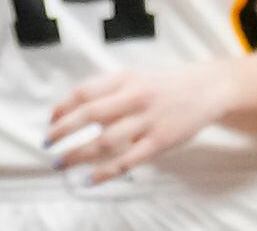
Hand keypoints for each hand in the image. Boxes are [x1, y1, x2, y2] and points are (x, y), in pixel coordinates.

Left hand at [46, 63, 233, 184]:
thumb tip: (72, 111)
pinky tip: (89, 180)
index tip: (50, 120)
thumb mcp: (138, 77)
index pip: (86, 91)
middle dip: (63, 130)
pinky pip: (127, 161)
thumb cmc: (167, 85)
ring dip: (78, 154)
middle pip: (90, 114)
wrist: (210, 88)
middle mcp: (136, 97)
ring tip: (60, 163)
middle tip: (47, 143)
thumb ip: (109, 91)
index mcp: (127, 78)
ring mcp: (148, 120)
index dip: (63, 106)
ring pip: (105, 141)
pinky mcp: (160, 141)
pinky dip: (105, 173)